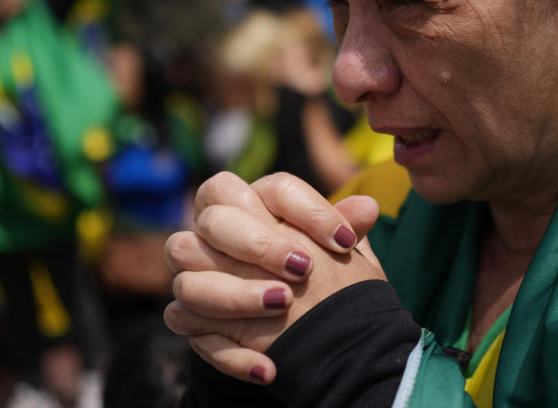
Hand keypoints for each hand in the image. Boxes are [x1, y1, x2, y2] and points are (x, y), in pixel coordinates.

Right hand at [163, 172, 381, 384]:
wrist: (292, 318)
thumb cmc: (313, 270)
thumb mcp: (332, 252)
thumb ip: (345, 227)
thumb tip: (368, 208)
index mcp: (254, 202)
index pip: (273, 188)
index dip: (309, 210)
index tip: (345, 241)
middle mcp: (213, 232)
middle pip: (216, 220)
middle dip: (259, 244)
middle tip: (303, 269)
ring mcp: (193, 273)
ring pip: (190, 277)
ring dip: (236, 295)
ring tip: (283, 306)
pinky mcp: (188, 316)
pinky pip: (189, 330)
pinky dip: (230, 354)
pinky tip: (268, 368)